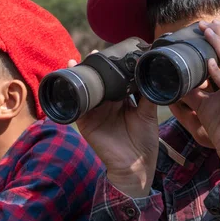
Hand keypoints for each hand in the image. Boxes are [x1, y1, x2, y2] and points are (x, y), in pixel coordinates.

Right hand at [68, 56, 158, 197]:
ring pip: (86, 91)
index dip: (113, 68)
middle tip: (93, 54)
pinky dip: (72, 95)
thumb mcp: (148, 115)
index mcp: (122, 101)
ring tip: (77, 62)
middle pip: (99, 82)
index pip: (115, 80)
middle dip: (94, 69)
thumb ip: (147, 96)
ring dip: (80, 77)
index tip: (111, 53)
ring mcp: (95, 113)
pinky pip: (77, 106)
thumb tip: (150, 76)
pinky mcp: (86, 122)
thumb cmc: (144, 142)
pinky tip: (69, 81)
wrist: (135, 166)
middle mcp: (108, 105)